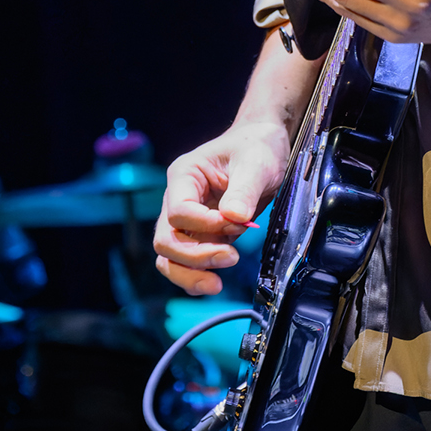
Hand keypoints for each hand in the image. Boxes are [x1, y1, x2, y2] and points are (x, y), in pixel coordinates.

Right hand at [152, 120, 289, 295]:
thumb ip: (244, 189)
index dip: (204, 225)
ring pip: (170, 257)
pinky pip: (186, 262)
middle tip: (231, 257)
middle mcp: (177, 198)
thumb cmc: (256, 146)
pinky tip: (215, 282)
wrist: (263, 145)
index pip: (179, 211)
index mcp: (184, 175)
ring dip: (190, 274)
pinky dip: (196, 276)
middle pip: (167, 240)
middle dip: (195, 256)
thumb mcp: (257, 162)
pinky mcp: (201, 234)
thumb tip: (234, 217)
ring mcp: (187, 220)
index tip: (235, 224)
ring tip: (216, 285)